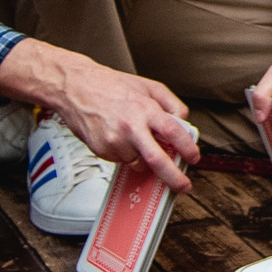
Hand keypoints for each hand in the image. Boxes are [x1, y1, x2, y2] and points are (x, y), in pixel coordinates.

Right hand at [0, 37, 198, 191]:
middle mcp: (131, 127)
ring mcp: (114, 141)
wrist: (77, 87)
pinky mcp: (101, 150)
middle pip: (157, 160)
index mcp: (146, 109)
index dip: (187, 148)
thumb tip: (184, 122)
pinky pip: (122, 160)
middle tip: (182, 186)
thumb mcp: (149, 86)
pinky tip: (120, 136)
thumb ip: (171, 104)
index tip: (194, 157)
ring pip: (139, 162)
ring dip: (144, 158)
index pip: (174, 132)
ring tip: (136, 138)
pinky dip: (126, 154)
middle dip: (173, 177)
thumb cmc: (112, 85)